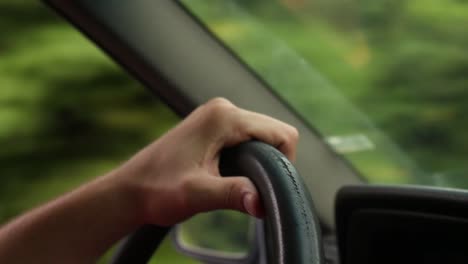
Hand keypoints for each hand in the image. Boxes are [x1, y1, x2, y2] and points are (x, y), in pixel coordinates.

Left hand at [113, 98, 298, 225]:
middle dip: (272, 162)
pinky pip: (247, 137)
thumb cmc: (157, 189)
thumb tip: (262, 202)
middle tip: (251, 189)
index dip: (285, 163)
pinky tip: (230, 174)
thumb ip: (232, 194)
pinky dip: (250, 157)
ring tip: (237, 183)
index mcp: (223, 117)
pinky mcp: (213, 126)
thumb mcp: (197, 194)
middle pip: (273, 132)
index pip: (281, 133)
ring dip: (260, 161)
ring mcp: (217, 115)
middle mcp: (223, 109)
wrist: (131, 190)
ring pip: (262, 135)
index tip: (268, 187)